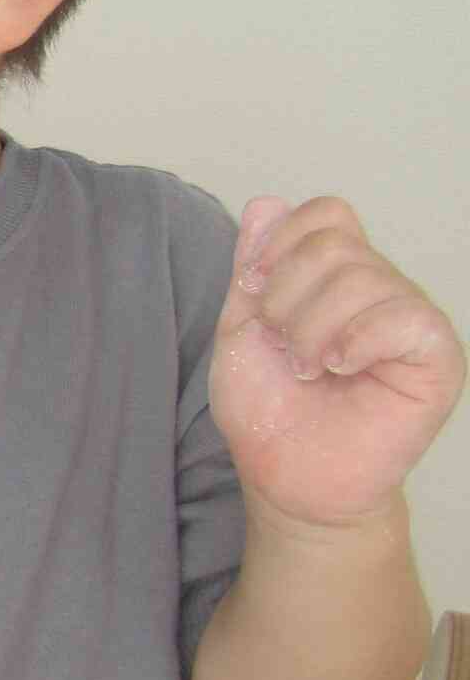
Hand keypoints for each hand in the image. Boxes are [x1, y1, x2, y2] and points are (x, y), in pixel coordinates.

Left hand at [210, 196, 463, 527]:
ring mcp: (412, 319)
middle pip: (333, 245)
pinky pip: (403, 317)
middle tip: (287, 350)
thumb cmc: (269, 411)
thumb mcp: (243, 328)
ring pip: (360, 278)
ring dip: (311, 331)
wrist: (287, 476)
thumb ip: (255, 267)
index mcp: (339, 276)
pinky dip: (355, 341)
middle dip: (285, 300)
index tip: (255, 293)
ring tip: (310, 370)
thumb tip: (266, 204)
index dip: (280, 246)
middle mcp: (382, 288)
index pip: (326, 214)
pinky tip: (340, 369)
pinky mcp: (436, 356)